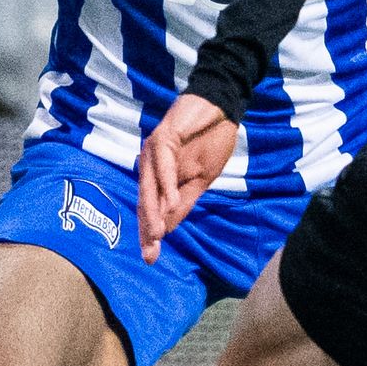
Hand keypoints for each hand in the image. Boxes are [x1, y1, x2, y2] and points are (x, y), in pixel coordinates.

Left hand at [136, 94, 238, 260]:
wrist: (221, 107)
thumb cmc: (210, 141)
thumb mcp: (200, 180)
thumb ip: (183, 202)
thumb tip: (167, 229)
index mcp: (156, 175)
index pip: (149, 208)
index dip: (149, 233)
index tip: (151, 258)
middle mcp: (149, 164)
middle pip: (145, 200)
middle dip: (146, 228)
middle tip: (150, 254)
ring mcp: (153, 150)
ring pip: (150, 186)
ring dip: (154, 211)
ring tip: (156, 235)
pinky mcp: (163, 137)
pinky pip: (164, 165)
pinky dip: (166, 185)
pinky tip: (171, 202)